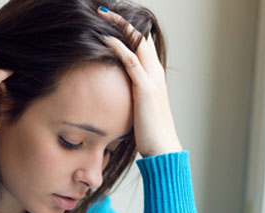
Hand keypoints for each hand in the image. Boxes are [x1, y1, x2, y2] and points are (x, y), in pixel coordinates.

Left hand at [97, 7, 182, 157]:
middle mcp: (156, 72)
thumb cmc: (149, 131)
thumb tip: (118, 94)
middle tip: (104, 10)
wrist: (163, 147)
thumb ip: (132, 95)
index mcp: (155, 75)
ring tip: (101, 14)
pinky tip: (104, 37)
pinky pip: (131, 61)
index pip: (144, 43)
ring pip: (137, 42)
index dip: (129, 29)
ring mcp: (152, 79)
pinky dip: (117, 47)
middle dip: (123, 21)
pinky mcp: (145, 89)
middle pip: (142, 36)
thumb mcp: (140, 107)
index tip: (111, 21)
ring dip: (119, 25)